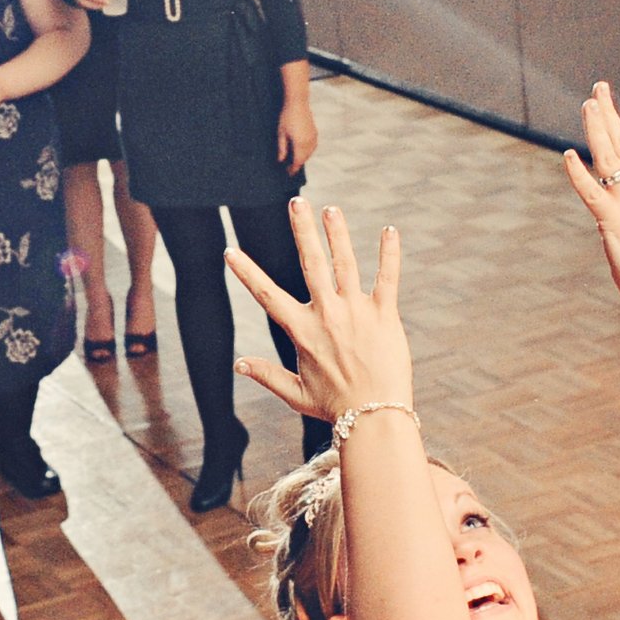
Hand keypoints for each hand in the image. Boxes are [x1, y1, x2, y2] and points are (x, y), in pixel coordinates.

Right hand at [225, 199, 411, 422]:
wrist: (375, 417)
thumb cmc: (334, 407)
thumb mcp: (295, 392)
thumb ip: (267, 374)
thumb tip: (238, 363)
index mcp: (302, 331)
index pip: (267, 295)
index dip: (247, 273)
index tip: (230, 252)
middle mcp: (327, 314)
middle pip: (312, 263)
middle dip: (303, 230)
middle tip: (297, 202)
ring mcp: (357, 312)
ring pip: (346, 264)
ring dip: (338, 234)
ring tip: (331, 208)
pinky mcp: (385, 316)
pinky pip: (387, 279)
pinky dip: (388, 254)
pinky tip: (389, 231)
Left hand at [277, 97, 317, 170]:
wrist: (298, 103)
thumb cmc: (287, 117)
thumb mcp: (281, 133)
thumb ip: (282, 148)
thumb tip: (281, 160)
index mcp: (300, 144)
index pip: (298, 161)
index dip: (293, 169)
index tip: (288, 173)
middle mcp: (309, 142)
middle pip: (304, 158)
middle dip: (297, 164)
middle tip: (289, 168)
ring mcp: (313, 137)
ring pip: (309, 153)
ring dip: (303, 158)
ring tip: (294, 161)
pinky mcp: (315, 132)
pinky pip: (312, 146)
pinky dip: (307, 151)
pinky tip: (301, 151)